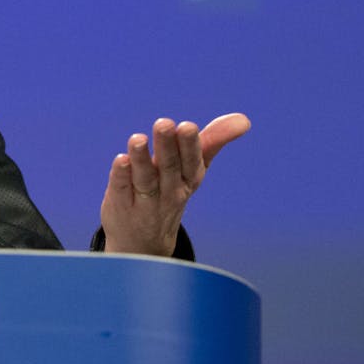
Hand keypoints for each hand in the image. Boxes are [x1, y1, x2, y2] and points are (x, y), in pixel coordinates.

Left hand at [99, 113, 249, 255]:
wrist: (144, 244)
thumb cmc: (170, 192)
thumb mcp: (192, 170)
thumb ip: (212, 141)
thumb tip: (244, 120)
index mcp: (188, 179)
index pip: (191, 162)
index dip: (190, 145)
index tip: (187, 126)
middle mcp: (169, 190)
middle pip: (168, 167)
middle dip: (167, 145)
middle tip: (164, 123)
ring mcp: (145, 200)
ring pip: (145, 179)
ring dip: (141, 158)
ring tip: (137, 139)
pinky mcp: (121, 204)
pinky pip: (122, 189)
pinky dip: (121, 175)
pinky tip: (120, 160)